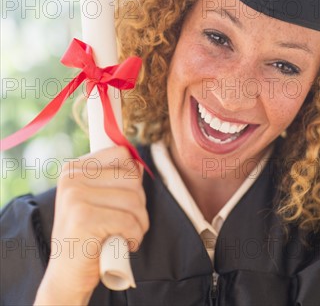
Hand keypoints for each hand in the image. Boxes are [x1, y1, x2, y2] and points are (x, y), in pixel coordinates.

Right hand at [34, 146, 148, 304]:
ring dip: (139, 223)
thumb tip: (138, 163)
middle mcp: (71, 177)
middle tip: (127, 222)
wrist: (67, 276)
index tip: (124, 199)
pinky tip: (123, 245)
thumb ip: (114, 178)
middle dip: (139, 204)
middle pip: (131, 177)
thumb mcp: (97, 200)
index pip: (122, 155)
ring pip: (134, 200)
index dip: (132, 178)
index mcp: (73, 168)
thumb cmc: (88, 236)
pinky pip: (129, 221)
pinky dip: (134, 237)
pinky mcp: (84, 218)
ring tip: (126, 234)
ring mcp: (75, 196)